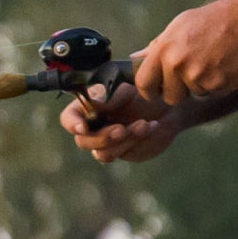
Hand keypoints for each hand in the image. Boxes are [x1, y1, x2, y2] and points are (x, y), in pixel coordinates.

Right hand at [59, 81, 189, 164]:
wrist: (168, 100)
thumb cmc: (142, 87)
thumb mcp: (124, 85)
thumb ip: (106, 95)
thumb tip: (91, 102)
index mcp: (87, 107)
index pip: (69, 119)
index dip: (73, 124)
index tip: (83, 127)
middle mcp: (94, 127)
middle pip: (84, 141)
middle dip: (103, 137)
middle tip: (122, 128)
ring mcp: (108, 142)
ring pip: (103, 153)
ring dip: (124, 140)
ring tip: (144, 124)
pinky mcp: (126, 151)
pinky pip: (126, 153)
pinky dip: (138, 140)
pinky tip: (152, 126)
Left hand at [134, 0, 237, 105]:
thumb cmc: (213, 20)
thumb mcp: (180, 25)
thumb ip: (158, 46)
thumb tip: (137, 59)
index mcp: (164, 49)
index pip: (143, 83)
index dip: (149, 91)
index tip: (155, 91)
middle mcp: (178, 64)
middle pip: (170, 97)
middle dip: (179, 91)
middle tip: (193, 72)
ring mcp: (198, 76)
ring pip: (193, 95)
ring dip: (201, 85)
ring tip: (212, 61)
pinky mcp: (218, 85)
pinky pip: (212, 93)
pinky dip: (218, 84)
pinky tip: (224, 65)